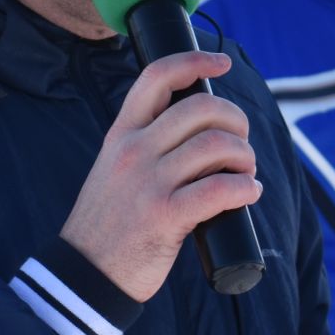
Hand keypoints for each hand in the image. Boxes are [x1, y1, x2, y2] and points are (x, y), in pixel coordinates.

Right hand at [59, 49, 260, 302]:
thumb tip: (197, 130)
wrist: (86, 274)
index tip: (222, 63)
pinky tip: (248, 193)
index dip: (195, 61)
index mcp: (121, 134)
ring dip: (245, 157)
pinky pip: (220, 189)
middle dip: (236, 121)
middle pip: (201, 108)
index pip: (157, 77)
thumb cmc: (109, 224)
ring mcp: (149, 182)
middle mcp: (134, 151)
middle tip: (241, 145)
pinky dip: (245, 188)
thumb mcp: (113, 168)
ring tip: (245, 173)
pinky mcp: (165, 216)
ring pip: (217, 145)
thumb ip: (144, 146)